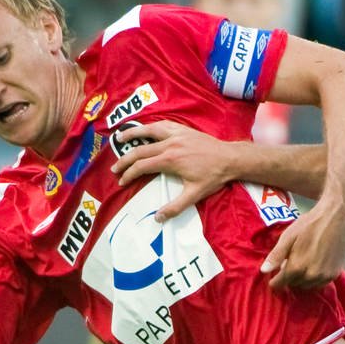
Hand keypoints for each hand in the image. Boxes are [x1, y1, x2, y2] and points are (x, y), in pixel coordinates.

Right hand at [111, 120, 236, 218]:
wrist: (230, 159)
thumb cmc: (213, 177)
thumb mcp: (195, 194)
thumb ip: (175, 206)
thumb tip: (158, 218)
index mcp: (170, 160)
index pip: (141, 166)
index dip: (129, 174)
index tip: (122, 181)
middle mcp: (169, 144)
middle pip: (139, 150)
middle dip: (124, 160)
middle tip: (114, 168)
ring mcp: (176, 134)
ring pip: (148, 131)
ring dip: (132, 134)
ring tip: (120, 138)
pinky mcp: (183, 130)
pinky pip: (162, 125)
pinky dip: (150, 127)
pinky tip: (145, 129)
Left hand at [263, 198, 344, 289]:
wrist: (336, 217)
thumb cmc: (309, 224)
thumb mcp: (288, 236)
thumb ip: (276, 256)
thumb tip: (263, 271)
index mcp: (297, 267)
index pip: (280, 283)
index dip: (275, 281)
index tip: (273, 277)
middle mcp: (311, 275)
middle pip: (294, 284)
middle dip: (289, 277)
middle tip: (290, 262)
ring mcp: (324, 276)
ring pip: (307, 286)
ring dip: (302, 279)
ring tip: (302, 263)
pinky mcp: (335, 275)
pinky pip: (320, 284)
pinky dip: (314, 278)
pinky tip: (314, 265)